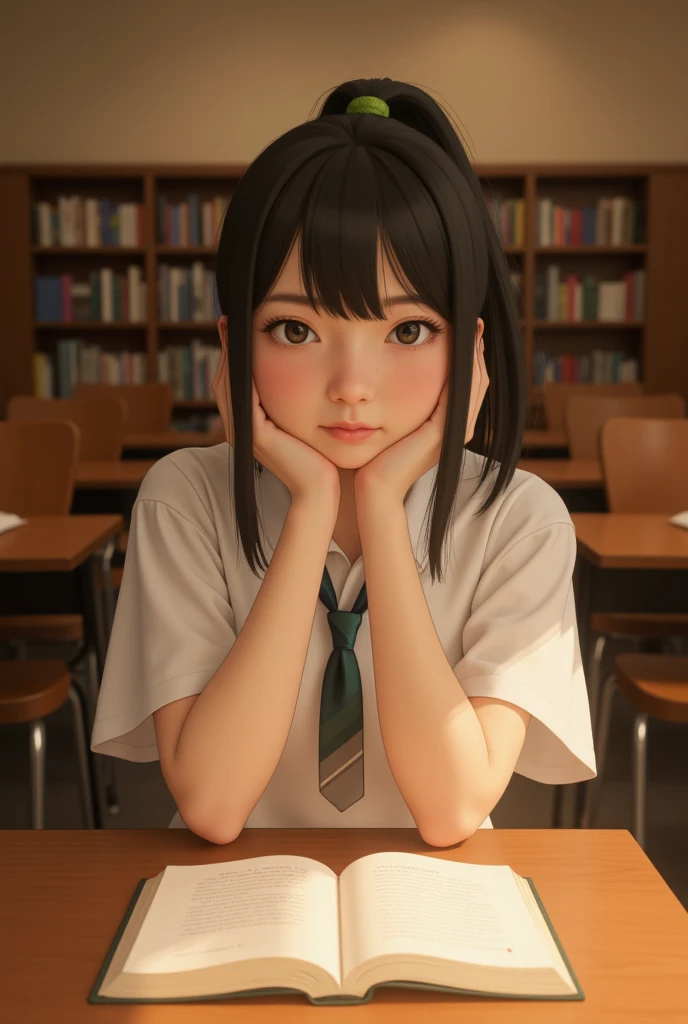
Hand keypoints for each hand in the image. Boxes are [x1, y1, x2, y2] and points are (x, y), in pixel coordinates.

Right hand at [213, 318, 340, 505]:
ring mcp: (245, 435)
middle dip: (227, 350)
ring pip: (229, 387)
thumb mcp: (302, 423)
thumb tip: (304, 379)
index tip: (236, 327)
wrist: (322, 489)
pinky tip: (248, 352)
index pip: (234, 385)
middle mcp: (241, 431)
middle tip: (228, 320)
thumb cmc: (320, 459)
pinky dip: (243, 374)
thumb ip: (295, 404)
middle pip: (225, 382)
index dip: (233, 356)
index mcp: (250, 427)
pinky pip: (243, 398)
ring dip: (230, 357)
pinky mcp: (256, 437)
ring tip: (232, 328)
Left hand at [354, 335, 488, 503]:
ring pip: (474, 385)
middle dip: (476, 350)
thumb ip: (401, 403)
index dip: (470, 356)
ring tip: (473, 327)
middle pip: (477, 381)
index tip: (465, 327)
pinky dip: (462, 370)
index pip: (467, 384)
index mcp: (447, 426)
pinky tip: (460, 347)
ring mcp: (453, 433)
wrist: (374, 488)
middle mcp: (456, 429)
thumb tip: (393, 377)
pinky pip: (460, 395)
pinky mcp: (443, 434)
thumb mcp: (394, 421)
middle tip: (476, 321)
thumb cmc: (375, 458)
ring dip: (474, 355)